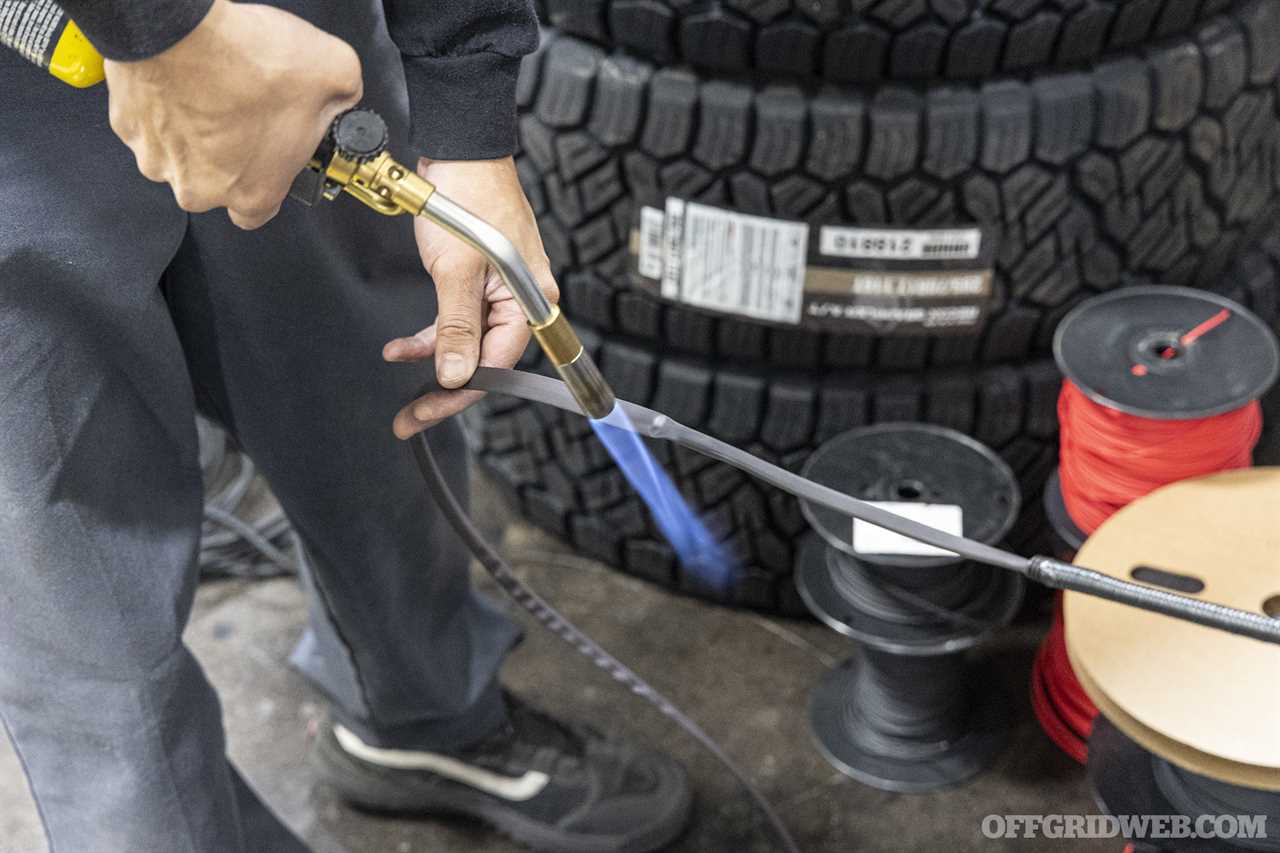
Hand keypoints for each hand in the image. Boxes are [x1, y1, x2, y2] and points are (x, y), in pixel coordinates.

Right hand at [104, 0, 361, 228]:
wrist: (179, 26)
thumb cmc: (251, 60)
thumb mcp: (335, 75)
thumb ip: (344, 100)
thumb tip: (341, 100)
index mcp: (252, 193)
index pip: (260, 212)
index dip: (270, 182)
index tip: (275, 158)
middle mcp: (199, 189)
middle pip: (220, 182)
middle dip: (234, 152)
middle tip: (250, 110)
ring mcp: (157, 159)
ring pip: (183, 154)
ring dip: (198, 130)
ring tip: (219, 89)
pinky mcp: (126, 126)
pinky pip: (153, 124)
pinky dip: (168, 106)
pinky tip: (188, 78)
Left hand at [383, 157, 557, 438]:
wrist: (461, 150)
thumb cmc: (468, 198)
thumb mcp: (457, 270)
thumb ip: (456, 328)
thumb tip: (455, 377)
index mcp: (530, 304)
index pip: (497, 365)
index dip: (460, 392)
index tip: (425, 411)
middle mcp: (521, 303)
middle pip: (484, 360)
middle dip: (443, 387)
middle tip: (408, 416)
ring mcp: (500, 292)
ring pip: (467, 342)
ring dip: (432, 359)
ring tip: (397, 366)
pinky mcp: (480, 280)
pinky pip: (459, 320)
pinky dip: (432, 334)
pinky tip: (403, 344)